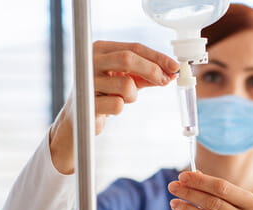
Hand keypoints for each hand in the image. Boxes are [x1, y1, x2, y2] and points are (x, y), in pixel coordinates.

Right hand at [49, 41, 179, 173]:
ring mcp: (86, 81)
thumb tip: (171, 73)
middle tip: (164, 81)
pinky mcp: (86, 102)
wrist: (78, 120)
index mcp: (100, 50)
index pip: (134, 47)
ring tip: (122, 99)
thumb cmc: (104, 95)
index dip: (157, 57)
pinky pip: (118, 105)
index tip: (175, 67)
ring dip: (133, 96)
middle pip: (128, 58)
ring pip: (126, 85)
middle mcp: (90, 60)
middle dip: (152, 70)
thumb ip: (146, 75)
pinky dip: (120, 108)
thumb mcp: (125, 79)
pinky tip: (109, 108)